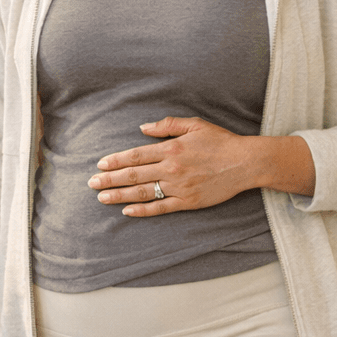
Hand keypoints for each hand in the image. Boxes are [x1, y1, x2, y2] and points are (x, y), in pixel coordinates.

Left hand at [88, 116, 255, 216]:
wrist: (245, 163)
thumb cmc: (220, 141)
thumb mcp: (195, 125)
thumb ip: (167, 125)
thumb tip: (142, 128)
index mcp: (171, 148)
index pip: (136, 155)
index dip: (116, 160)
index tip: (100, 164)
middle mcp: (172, 169)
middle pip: (134, 175)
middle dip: (110, 179)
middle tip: (92, 183)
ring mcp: (179, 187)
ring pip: (143, 193)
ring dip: (120, 195)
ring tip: (102, 198)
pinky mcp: (188, 202)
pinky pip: (161, 208)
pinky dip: (143, 210)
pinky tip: (127, 211)